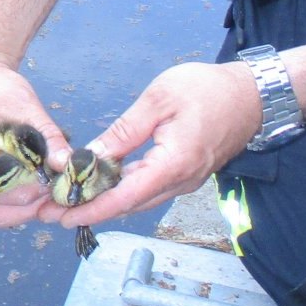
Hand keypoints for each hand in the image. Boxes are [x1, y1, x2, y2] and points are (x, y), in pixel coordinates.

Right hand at [0, 53, 70, 227]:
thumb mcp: (27, 105)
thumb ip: (48, 136)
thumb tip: (68, 164)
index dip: (21, 192)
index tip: (47, 182)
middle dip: (23, 211)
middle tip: (52, 197)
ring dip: (20, 211)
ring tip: (48, 195)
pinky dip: (14, 204)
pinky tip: (37, 189)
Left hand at [51, 60, 260, 228]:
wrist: (254, 96)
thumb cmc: (209, 90)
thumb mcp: (159, 100)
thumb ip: (125, 131)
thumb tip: (93, 155)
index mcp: (173, 165)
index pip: (124, 197)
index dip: (92, 208)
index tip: (63, 215)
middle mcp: (180, 181)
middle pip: (128, 204)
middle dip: (89, 210)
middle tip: (51, 211)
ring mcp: (185, 180)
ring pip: (138, 199)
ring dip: (104, 203)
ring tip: (68, 201)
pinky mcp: (186, 173)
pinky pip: (149, 188)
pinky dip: (122, 191)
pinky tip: (101, 185)